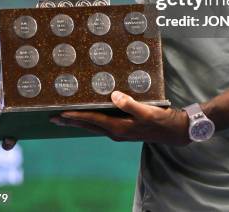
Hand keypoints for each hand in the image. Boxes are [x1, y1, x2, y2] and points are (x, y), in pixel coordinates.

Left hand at [50, 91, 189, 145]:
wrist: (175, 131)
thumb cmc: (161, 121)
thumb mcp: (147, 111)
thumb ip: (130, 104)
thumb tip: (113, 96)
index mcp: (118, 128)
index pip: (92, 120)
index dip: (76, 116)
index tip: (60, 114)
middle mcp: (116, 132)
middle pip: (88, 125)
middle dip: (71, 121)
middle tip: (53, 118)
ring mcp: (120, 131)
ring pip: (94, 125)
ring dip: (80, 121)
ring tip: (66, 117)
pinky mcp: (125, 128)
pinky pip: (103, 123)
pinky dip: (92, 119)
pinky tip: (91, 115)